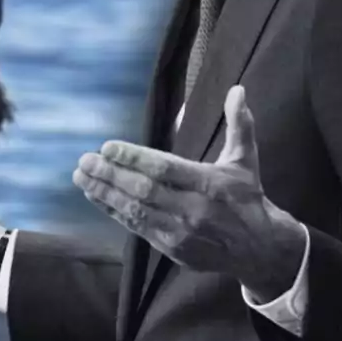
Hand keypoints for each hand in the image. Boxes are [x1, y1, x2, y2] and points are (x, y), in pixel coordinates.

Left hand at [73, 85, 306, 300]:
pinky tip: (95, 197)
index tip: (107, 146)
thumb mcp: (246, 159)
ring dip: (105, 193)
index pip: (165, 169)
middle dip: (111, 175)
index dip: (134, 158)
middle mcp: (193, 210)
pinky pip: (137, 228)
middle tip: (85, 160)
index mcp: (210, 184)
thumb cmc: (247, 197)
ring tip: (81, 177)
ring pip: (136, 211)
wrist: (260, 250)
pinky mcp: (171, 249)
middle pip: (144, 190)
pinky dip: (114, 211)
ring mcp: (180, 233)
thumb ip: (240, 125)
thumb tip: (237, 90)